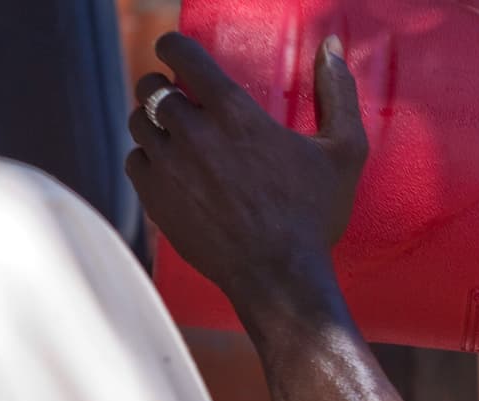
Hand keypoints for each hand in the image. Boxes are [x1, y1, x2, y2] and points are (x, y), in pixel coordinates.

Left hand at [126, 33, 367, 304]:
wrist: (280, 276)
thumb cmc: (314, 215)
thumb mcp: (344, 152)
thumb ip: (338, 93)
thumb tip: (331, 47)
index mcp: (235, 113)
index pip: (179, 53)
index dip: (173, 46)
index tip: (176, 52)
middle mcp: (193, 133)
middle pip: (152, 87)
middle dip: (163, 86)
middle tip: (180, 98)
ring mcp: (169, 167)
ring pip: (138, 122)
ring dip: (153, 121)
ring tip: (174, 132)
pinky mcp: (156, 199)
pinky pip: (135, 161)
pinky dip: (148, 158)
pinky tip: (170, 166)